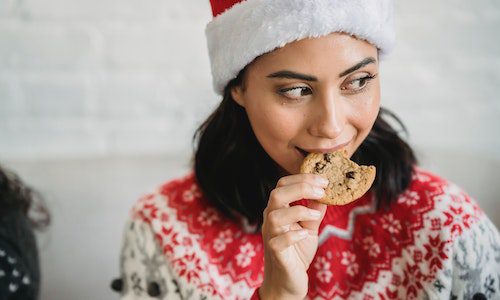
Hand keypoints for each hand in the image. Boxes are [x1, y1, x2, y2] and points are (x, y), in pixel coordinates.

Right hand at [259, 174, 327, 299]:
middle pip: (277, 194)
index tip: (324, 180)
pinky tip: (304, 234)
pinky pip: (278, 241)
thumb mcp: (309, 228)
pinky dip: (292, 235)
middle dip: (301, 187)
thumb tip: (326, 194)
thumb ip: (315, 211)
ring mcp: (271, 236)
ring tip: (316, 215)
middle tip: (322, 190)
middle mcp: (271, 220)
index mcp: (279, 210)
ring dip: (299, 211)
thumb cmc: (297, 252)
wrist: (289, 281)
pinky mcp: (276, 253)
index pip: (283, 185)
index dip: (302, 178)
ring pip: (275, 216)